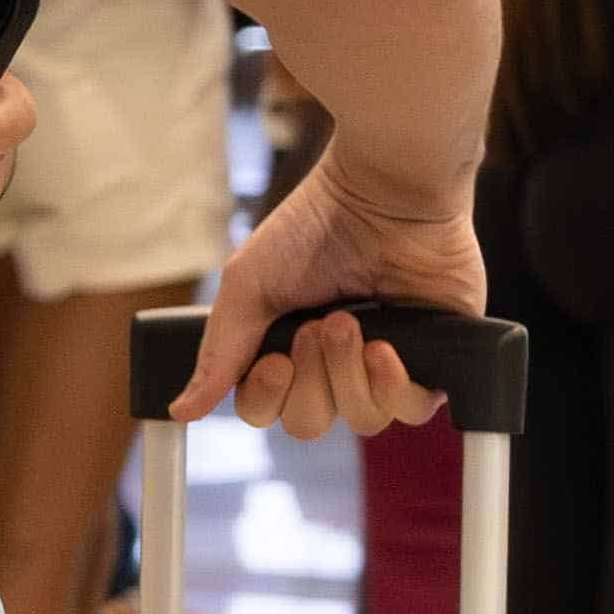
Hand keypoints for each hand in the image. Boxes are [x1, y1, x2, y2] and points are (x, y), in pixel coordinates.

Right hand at [175, 147, 488, 438]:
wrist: (385, 191)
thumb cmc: (314, 225)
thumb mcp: (249, 284)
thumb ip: (220, 351)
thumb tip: (180, 410)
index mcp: (286, 346)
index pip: (266, 408)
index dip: (267, 398)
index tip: (275, 363)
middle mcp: (335, 362)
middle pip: (311, 421)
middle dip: (311, 378)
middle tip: (318, 326)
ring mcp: (386, 363)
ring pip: (363, 419)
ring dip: (349, 373)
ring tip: (351, 321)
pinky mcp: (433, 359)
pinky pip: (411, 408)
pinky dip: (394, 386)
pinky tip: (386, 349)